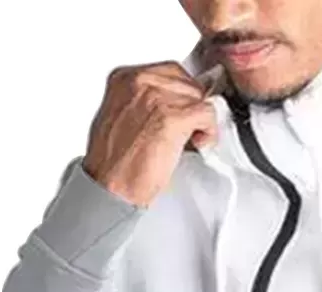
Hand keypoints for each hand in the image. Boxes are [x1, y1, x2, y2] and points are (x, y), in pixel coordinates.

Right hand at [82, 62, 220, 207]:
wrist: (111, 188)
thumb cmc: (114, 164)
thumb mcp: (121, 118)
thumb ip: (143, 103)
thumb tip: (172, 104)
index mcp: (125, 78)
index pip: (170, 72)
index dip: (182, 95)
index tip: (183, 112)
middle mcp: (140, 82)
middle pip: (187, 83)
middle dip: (192, 107)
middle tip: (187, 131)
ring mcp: (156, 98)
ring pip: (199, 97)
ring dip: (200, 120)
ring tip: (189, 141)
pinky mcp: (172, 118)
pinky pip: (207, 113)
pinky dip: (209, 131)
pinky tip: (199, 144)